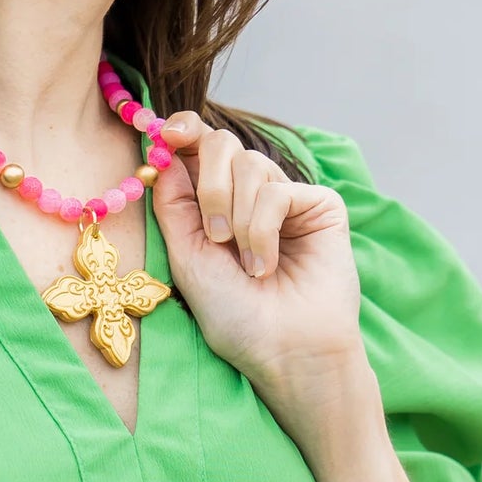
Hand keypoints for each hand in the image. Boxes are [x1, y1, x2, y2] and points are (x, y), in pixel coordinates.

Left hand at [150, 109, 368, 400]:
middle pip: (221, 144)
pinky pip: (277, 190)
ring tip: (245, 264)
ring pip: (249, 163)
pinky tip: (266, 265)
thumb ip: (173, 204)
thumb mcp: (187, 257)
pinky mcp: (320, 204)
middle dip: (209, 185)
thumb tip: (161, 154)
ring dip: (238, 217)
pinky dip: (263, 230)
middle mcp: (250, 196)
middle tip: (215, 236)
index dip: (184, 130)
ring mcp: (286, 198)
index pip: (198, 147)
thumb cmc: (234, 316)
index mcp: (214, 204)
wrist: (283, 351)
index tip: (166, 134)